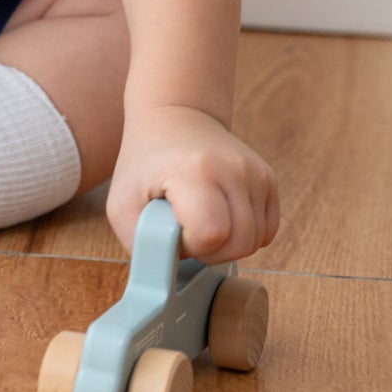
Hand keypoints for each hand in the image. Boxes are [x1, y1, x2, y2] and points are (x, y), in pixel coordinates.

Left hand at [106, 104, 278, 261]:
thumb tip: (168, 275)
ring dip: (229, 244)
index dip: (192, 245)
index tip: (175, 228)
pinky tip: (222, 217)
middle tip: (187, 231)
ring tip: (202, 221)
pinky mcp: (267, 178)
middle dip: (211, 251)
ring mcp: (255, 172)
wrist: (176, 117)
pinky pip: (268, 229)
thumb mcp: (122, 203)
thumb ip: (142, 245)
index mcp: (194, 171)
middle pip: (240, 244)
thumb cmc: (146, 163)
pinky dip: (246, 234)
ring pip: (257, 240)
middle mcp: (233, 168)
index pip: (211, 233)